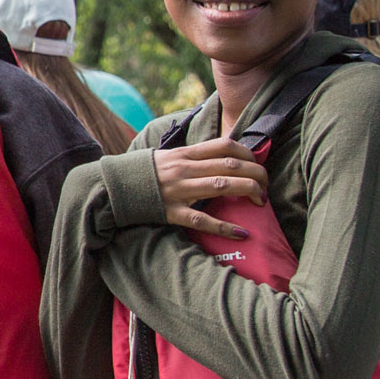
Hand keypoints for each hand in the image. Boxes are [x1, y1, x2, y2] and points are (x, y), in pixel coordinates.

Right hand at [151, 138, 266, 237]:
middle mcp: (184, 169)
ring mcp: (179, 191)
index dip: (248, 154)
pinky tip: (242, 233)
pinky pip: (202, 220)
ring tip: (261, 200)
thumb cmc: (145, 174)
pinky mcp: (172, 212)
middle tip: (266, 185)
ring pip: (222, 186)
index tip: (257, 164)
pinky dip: (225, 227)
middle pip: (231, 165)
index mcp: (185, 154)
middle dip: (257, 174)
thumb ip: (194, 157)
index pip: (225, 146)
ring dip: (249, 191)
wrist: (113, 188)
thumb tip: (223, 157)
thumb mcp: (169, 157)